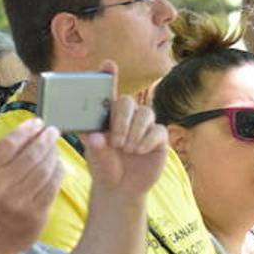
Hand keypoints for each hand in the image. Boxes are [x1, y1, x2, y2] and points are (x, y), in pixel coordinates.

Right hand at [0, 118, 63, 253]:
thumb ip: (3, 159)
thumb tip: (30, 132)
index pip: (8, 145)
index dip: (25, 130)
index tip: (37, 122)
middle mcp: (1, 189)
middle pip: (30, 156)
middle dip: (45, 139)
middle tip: (53, 131)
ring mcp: (19, 203)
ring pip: (44, 170)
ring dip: (54, 155)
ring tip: (56, 148)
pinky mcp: (36, 215)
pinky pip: (52, 188)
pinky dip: (58, 173)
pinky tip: (59, 166)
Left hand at [80, 66, 168, 196]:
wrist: (120, 189)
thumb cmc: (104, 168)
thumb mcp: (94, 157)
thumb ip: (94, 146)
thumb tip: (97, 137)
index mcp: (108, 115)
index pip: (108, 90)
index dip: (108, 74)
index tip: (108, 64)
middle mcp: (127, 116)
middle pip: (128, 102)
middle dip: (122, 120)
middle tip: (117, 141)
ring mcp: (145, 126)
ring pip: (146, 114)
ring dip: (135, 131)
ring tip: (128, 149)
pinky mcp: (159, 138)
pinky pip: (158, 130)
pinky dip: (148, 140)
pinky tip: (140, 151)